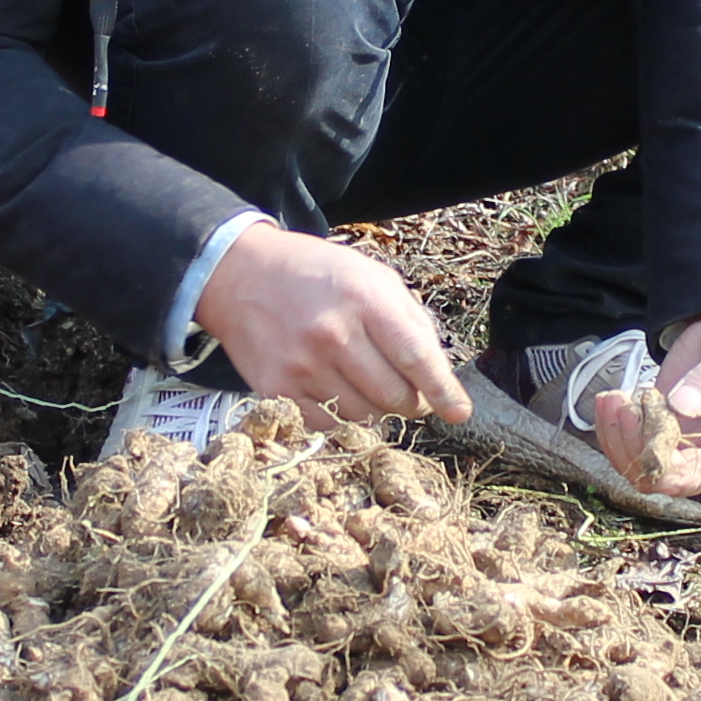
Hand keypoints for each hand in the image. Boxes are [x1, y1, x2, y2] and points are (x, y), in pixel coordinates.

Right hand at [190, 227, 473, 434]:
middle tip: (407, 391)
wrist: (241, 275)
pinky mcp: (277, 390)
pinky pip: (329, 425)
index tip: (459, 412)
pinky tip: (337, 391)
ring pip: (365, 416)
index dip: (442, 391)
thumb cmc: (317, 275)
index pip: (416, 358)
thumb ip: (410, 321)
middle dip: (410, 401)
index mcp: (364, 299)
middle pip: (394, 396)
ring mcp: (302, 365)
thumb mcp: (371, 276)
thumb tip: (439, 377)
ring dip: (376, 409)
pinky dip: (342, 417)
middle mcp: (332, 334)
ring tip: (366, 384)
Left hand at [597, 299, 700, 498]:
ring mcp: (696, 444)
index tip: (644, 435)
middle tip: (623, 407)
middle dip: (640, 448)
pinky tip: (612, 401)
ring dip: (622, 441)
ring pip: (649, 469)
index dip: (672, 468)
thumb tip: (680, 405)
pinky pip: (639, 447)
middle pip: (674, 478)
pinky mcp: (672, 431)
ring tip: (613, 400)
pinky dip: (618, 430)